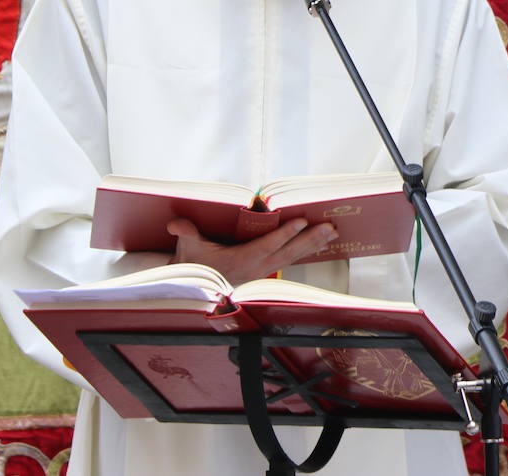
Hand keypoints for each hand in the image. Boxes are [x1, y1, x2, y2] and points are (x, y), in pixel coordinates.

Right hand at [166, 217, 337, 284]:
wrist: (197, 285)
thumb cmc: (195, 263)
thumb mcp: (188, 247)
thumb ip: (185, 233)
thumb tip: (176, 224)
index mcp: (241, 261)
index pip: (267, 246)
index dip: (284, 234)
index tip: (301, 222)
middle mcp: (257, 268)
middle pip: (288, 252)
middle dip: (310, 239)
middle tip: (329, 227)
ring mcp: (264, 271)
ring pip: (293, 256)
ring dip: (313, 244)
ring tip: (332, 232)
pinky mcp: (267, 270)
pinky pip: (291, 259)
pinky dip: (307, 250)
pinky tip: (322, 243)